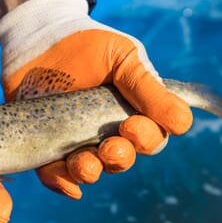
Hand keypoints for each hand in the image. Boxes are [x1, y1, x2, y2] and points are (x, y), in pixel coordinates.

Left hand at [0, 0, 192, 198]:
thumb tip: (183, 122)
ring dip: (91, 172)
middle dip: (121, 156)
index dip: (148, 138)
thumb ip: (148, 87)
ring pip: (92, 171)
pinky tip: (67, 184)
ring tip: (84, 162)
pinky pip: (56, 175)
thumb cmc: (86, 45)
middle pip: (124, 159)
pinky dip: (62, 183)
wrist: (38, 38)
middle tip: (112, 144)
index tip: (133, 125)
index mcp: (133, 112)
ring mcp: (77, 142)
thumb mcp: (123, 57)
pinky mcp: (46, 147)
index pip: (152, 138)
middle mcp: (107, 133)